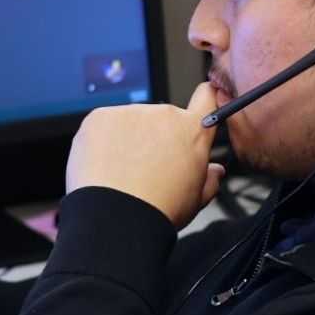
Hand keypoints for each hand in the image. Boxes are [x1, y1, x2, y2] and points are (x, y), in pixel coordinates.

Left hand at [66, 83, 225, 227]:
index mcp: (192, 132)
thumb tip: (214, 171)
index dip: (203, 98)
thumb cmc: (158, 210)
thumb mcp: (196, 200)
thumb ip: (209, 179)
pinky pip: (102, 125)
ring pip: (129, 123)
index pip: (206, 98)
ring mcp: (130, 113)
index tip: (200, 99)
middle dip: (153, 137)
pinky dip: (100, 142)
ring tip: (121, 173)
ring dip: (126, 139)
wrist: (117, 217)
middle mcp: (164, 114)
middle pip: (159, 119)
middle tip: (144, 168)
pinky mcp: (100, 117)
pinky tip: (104, 166)